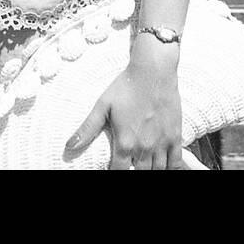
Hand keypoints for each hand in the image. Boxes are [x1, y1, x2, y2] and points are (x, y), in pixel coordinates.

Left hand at [67, 57, 183, 169]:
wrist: (153, 70)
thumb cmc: (126, 85)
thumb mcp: (103, 105)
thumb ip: (87, 129)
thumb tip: (68, 147)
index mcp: (125, 142)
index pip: (118, 172)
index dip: (114, 172)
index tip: (114, 167)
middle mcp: (144, 147)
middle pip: (140, 173)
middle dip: (134, 170)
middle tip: (130, 162)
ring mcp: (162, 142)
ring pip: (158, 171)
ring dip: (150, 170)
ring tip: (144, 164)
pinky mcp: (175, 135)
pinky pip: (175, 162)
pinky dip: (170, 167)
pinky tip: (163, 165)